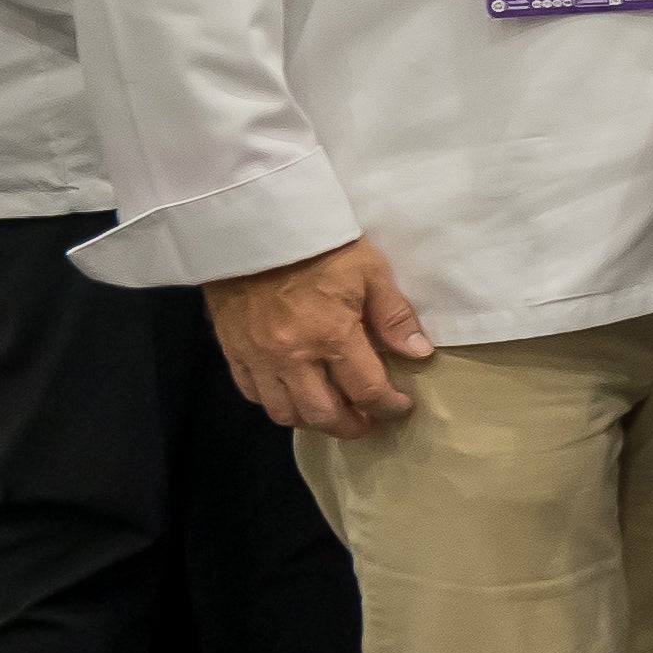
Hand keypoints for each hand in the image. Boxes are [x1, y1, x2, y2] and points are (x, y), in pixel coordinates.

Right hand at [209, 236, 434, 438]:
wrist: (252, 225)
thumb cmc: (319, 245)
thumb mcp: (369, 270)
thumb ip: (394, 315)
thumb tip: (419, 352)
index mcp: (331, 337)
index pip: (366, 391)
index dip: (388, 406)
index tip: (400, 406)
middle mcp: (292, 357)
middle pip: (322, 414)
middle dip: (350, 426)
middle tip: (368, 422)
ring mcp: (257, 358)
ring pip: (283, 413)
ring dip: (312, 421)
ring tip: (333, 414)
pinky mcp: (232, 350)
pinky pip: (252, 393)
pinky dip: (275, 403)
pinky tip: (293, 395)